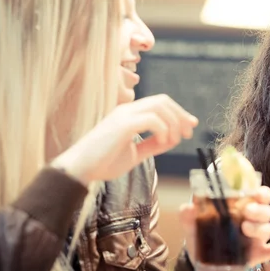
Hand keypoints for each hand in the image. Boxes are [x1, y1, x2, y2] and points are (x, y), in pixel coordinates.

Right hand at [51, 94, 197, 183]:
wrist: (79, 169)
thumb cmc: (102, 162)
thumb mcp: (134, 154)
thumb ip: (151, 145)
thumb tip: (171, 140)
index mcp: (129, 114)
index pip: (159, 103)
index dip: (178, 112)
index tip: (190, 127)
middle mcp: (127, 110)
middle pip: (163, 101)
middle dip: (180, 115)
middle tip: (188, 133)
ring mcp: (123, 115)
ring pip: (159, 107)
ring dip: (173, 123)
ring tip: (174, 140)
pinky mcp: (122, 125)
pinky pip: (151, 119)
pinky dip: (163, 129)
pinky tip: (163, 142)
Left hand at [180, 186, 269, 270]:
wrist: (204, 263)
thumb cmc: (202, 237)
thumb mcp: (193, 226)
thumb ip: (188, 216)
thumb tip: (187, 207)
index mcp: (240, 207)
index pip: (257, 194)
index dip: (260, 191)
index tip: (254, 191)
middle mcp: (252, 219)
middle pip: (266, 209)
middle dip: (259, 208)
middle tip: (247, 210)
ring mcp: (256, 237)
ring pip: (267, 228)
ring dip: (260, 226)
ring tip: (245, 228)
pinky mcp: (258, 254)